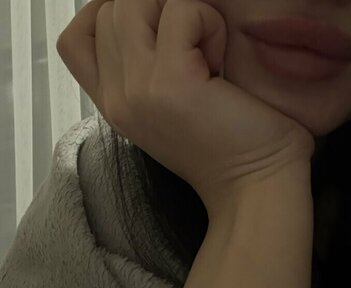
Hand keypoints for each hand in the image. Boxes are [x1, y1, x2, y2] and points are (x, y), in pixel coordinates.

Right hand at [56, 0, 314, 216]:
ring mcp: (139, 91)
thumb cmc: (229, 148)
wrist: (257, 188)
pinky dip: (207, 23)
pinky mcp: (172, 82)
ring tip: (207, 55)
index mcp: (116, 107)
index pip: (74, 41)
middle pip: (107, 13)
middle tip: (193, 52)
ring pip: (134, 3)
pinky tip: (220, 63)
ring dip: (179, 13)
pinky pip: (181, 11)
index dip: (105, 16)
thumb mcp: (170, 111)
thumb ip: (145, 72)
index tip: (151, 28)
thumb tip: (153, 16)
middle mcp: (118, 100)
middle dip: (154, 13)